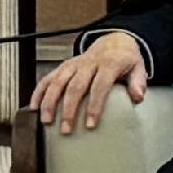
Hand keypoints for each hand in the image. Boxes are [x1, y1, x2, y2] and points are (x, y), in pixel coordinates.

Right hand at [32, 32, 151, 135]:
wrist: (113, 42)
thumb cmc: (125, 60)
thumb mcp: (138, 68)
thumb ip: (138, 82)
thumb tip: (137, 97)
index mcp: (108, 64)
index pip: (99, 86)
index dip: (94, 106)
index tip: (90, 124)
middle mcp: (88, 64)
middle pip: (75, 87)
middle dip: (69, 109)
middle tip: (66, 129)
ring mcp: (73, 65)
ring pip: (58, 82)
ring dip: (50, 102)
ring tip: (46, 121)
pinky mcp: (63, 67)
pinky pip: (48, 78)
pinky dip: (38, 92)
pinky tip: (33, 107)